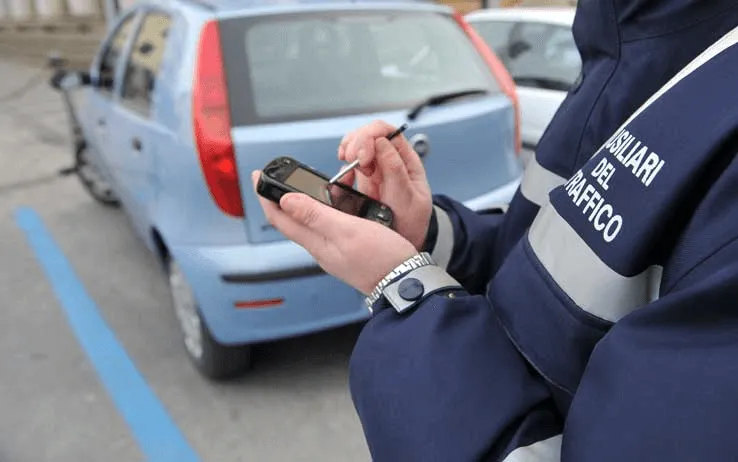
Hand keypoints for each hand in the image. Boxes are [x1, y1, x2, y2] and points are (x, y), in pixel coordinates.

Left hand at [251, 171, 417, 294]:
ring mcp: (333, 250)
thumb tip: (286, 200)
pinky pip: (326, 227)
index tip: (258, 175)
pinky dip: (322, 210)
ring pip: (308, 223)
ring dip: (300, 203)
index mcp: (316, 242)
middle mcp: (321, 247)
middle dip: (279, 198)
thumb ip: (315, 214)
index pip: (280, 217)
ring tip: (299, 186)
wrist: (405, 282)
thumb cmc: (381, 260)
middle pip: (290, 220)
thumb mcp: (347, 230)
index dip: (265, 196)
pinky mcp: (347, 250)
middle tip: (275, 178)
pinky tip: (332, 204)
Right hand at [338, 120, 432, 250]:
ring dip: (348, 151)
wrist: (404, 243)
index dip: (372, 136)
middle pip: (369, 134)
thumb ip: (396, 171)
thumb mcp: (408, 199)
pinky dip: (342, 168)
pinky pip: (349, 166)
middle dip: (356, 143)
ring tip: (347, 165)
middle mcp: (390, 160)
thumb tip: (382, 143)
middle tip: (351, 160)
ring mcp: (375, 170)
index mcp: (406, 160)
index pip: (388, 132)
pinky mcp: (363, 181)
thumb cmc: (412, 222)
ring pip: (357, 146)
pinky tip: (344, 177)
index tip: (363, 156)